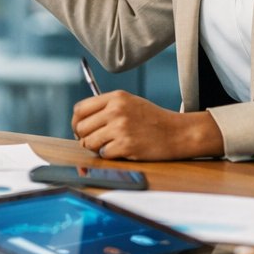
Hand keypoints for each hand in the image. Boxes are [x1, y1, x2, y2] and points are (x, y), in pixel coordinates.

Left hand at [72, 89, 224, 160]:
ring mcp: (120, 128)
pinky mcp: (126, 146)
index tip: (79, 129)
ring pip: (89, 142)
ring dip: (95, 148)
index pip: (80, 109)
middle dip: (83, 137)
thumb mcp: (130, 102)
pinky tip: (120, 151)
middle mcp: (116, 110)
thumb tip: (80, 121)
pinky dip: (109, 155)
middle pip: (81, 127)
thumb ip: (106, 107)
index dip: (76, 122)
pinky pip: (103, 154)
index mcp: (115, 97)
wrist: (177, 132)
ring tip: (108, 145)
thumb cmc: (152, 119)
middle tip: (92, 141)